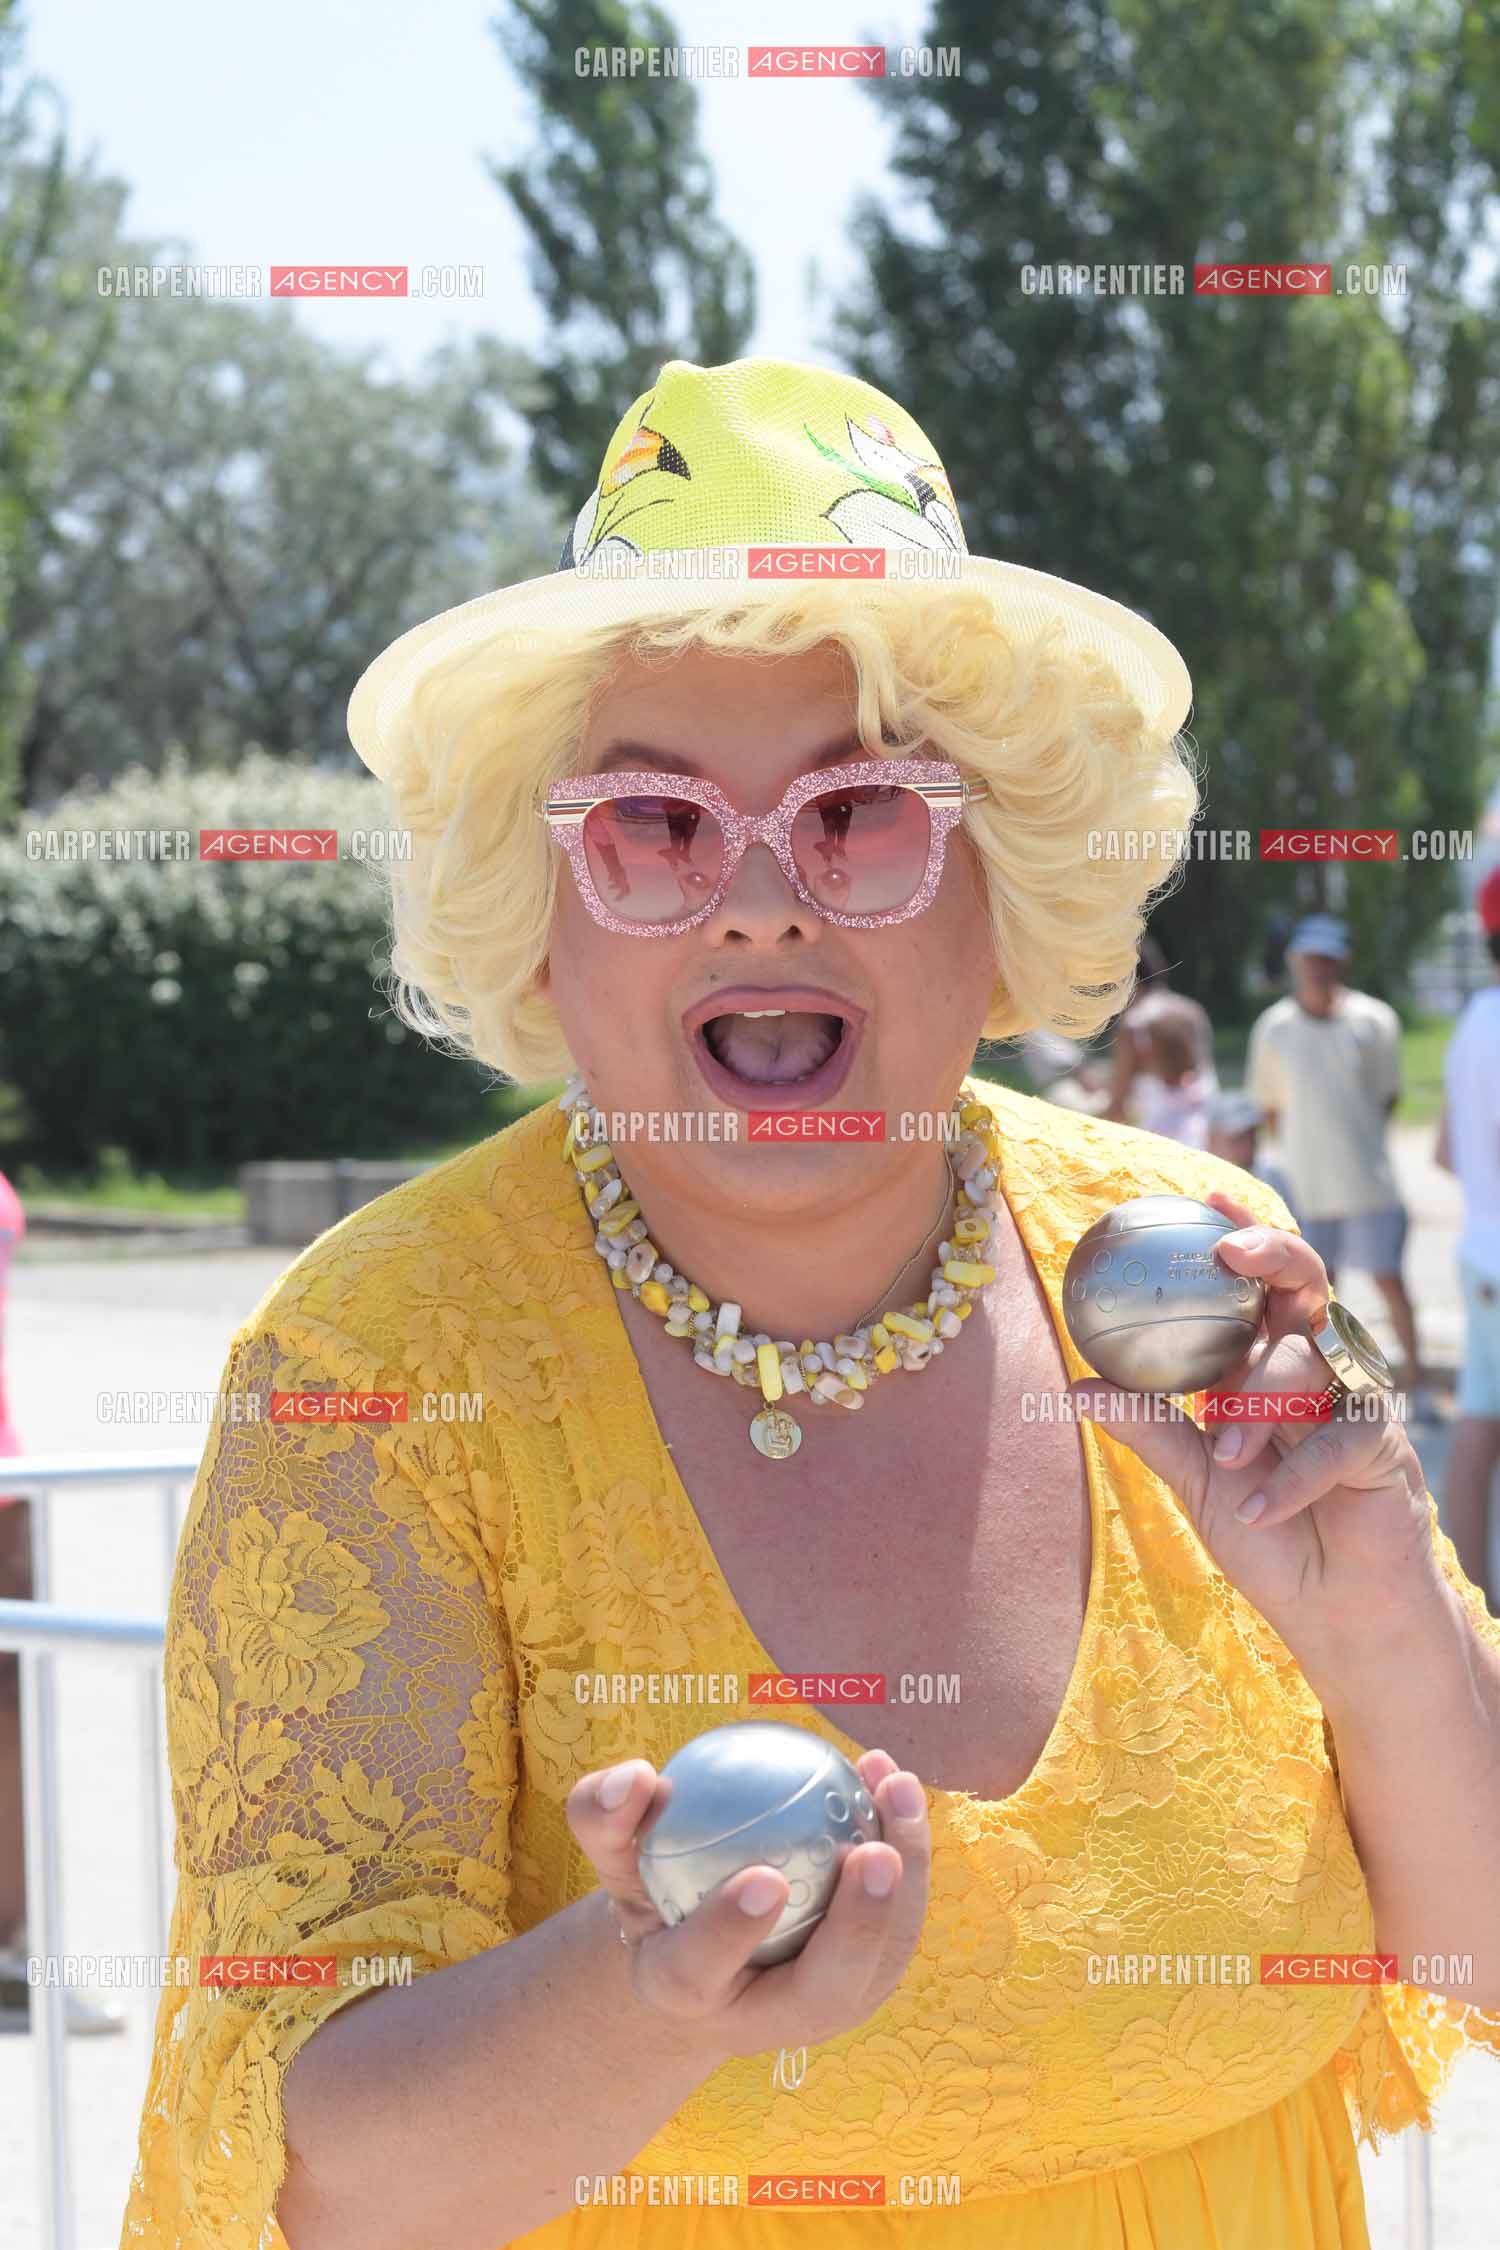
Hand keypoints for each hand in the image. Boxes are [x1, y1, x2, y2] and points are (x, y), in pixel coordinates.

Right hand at [565, 1747, 930, 2062]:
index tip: (764, 1878)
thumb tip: (634, 1776)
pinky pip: (899, 1921)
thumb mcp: (615, 1858)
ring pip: (881, 1959)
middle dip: (857, 1930)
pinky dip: (907, 1852)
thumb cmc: (653, 1892)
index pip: (700, 1970)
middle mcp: (762, 2018)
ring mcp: (825, 2008)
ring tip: (899, 1789)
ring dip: (906, 1880)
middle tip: (874, 1854)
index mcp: (684, 1992)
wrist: (700, 1959)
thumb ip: (605, 1817)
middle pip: (822, 1992)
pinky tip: (892, 1777)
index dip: (730, 1930)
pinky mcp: (866, 1981)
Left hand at [1064, 1188, 1446, 1702]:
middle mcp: (1315, 1368)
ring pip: (1309, 1359)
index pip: (1258, 1285)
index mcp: (1269, 1362)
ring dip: (1259, 1402)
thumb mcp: (1195, 1478)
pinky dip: (1289, 1476)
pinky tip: (1256, 1507)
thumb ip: (1146, 1426)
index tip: (1205, 1198)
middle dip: (1270, 1256)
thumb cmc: (1267, 1538)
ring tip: (1225, 1455)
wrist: (1334, 1614)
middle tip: (1227, 1255)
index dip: (1240, 1235)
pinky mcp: (1382, 1445)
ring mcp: (1354, 1401)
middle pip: (1305, 1285)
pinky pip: (1333, 1440)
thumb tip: (1074, 1384)